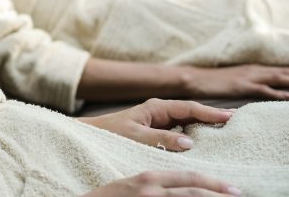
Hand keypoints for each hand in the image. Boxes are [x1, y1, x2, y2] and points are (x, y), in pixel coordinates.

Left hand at [79, 98, 232, 150]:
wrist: (93, 134)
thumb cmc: (111, 132)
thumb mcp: (136, 136)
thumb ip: (161, 139)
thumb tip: (190, 142)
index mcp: (157, 107)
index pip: (189, 108)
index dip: (210, 112)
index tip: (230, 117)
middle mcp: (161, 111)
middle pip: (192, 112)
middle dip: (213, 116)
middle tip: (236, 121)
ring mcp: (160, 120)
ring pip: (188, 121)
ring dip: (205, 125)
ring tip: (226, 130)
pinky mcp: (158, 130)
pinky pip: (181, 130)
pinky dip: (194, 134)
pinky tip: (205, 141)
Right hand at [83, 171, 240, 195]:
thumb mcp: (131, 184)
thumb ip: (155, 185)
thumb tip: (180, 189)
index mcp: (148, 177)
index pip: (188, 177)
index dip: (213, 182)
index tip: (231, 188)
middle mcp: (151, 191)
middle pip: (194, 192)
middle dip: (219, 194)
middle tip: (239, 195)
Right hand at [182, 64, 288, 100]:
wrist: (194, 78)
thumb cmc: (213, 81)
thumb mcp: (234, 79)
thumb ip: (249, 82)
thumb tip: (262, 88)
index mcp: (254, 68)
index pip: (282, 69)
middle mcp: (255, 70)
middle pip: (285, 72)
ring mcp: (250, 77)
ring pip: (279, 78)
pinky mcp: (243, 86)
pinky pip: (266, 91)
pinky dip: (280, 94)